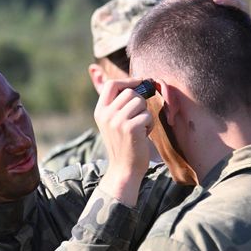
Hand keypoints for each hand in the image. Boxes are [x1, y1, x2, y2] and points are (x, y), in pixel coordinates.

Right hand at [94, 78, 152, 205]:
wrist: (123, 169)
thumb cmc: (123, 144)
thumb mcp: (113, 122)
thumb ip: (119, 104)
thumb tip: (139, 84)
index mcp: (100, 111)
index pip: (111, 84)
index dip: (127, 81)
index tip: (140, 83)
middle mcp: (106, 115)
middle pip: (130, 92)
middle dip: (140, 102)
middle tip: (138, 118)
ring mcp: (117, 121)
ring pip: (140, 102)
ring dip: (145, 114)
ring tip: (139, 128)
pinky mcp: (130, 128)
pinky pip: (148, 115)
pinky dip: (150, 124)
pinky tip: (143, 135)